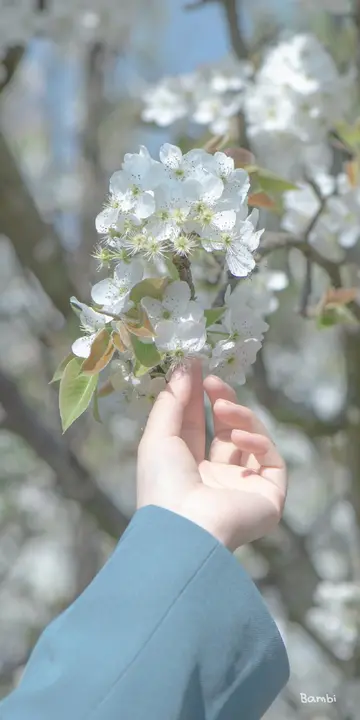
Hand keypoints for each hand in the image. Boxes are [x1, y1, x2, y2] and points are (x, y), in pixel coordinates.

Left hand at [137, 360, 286, 550]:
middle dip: (222, 401)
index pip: (196, 425)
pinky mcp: (269, 495)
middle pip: (227, 430)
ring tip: (222, 408)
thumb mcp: (158, 436)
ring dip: (239, 418)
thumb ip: (172, 400)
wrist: (186, 527)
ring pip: (252, 440)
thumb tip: (184, 366)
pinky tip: (238, 438)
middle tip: (214, 381)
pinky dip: (258, 442)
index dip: (197, 396)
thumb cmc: (164, 484)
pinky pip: (271, 459)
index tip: (198, 365)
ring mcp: (243, 488)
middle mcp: (215, 478)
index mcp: (187, 468)